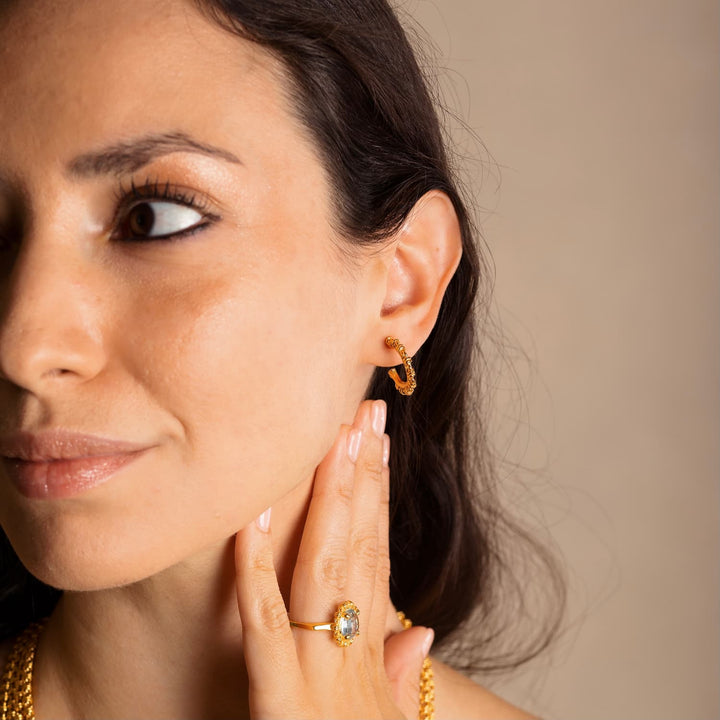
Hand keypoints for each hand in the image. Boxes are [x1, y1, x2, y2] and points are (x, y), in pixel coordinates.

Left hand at [234, 399, 433, 718]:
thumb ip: (397, 674)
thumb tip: (422, 630)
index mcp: (372, 651)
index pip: (379, 554)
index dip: (381, 494)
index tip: (381, 441)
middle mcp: (352, 651)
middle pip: (359, 547)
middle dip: (362, 475)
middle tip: (365, 412)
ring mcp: (318, 673)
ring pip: (324, 569)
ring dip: (328, 501)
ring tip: (333, 439)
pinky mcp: (278, 701)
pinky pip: (264, 625)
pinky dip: (255, 570)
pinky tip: (250, 520)